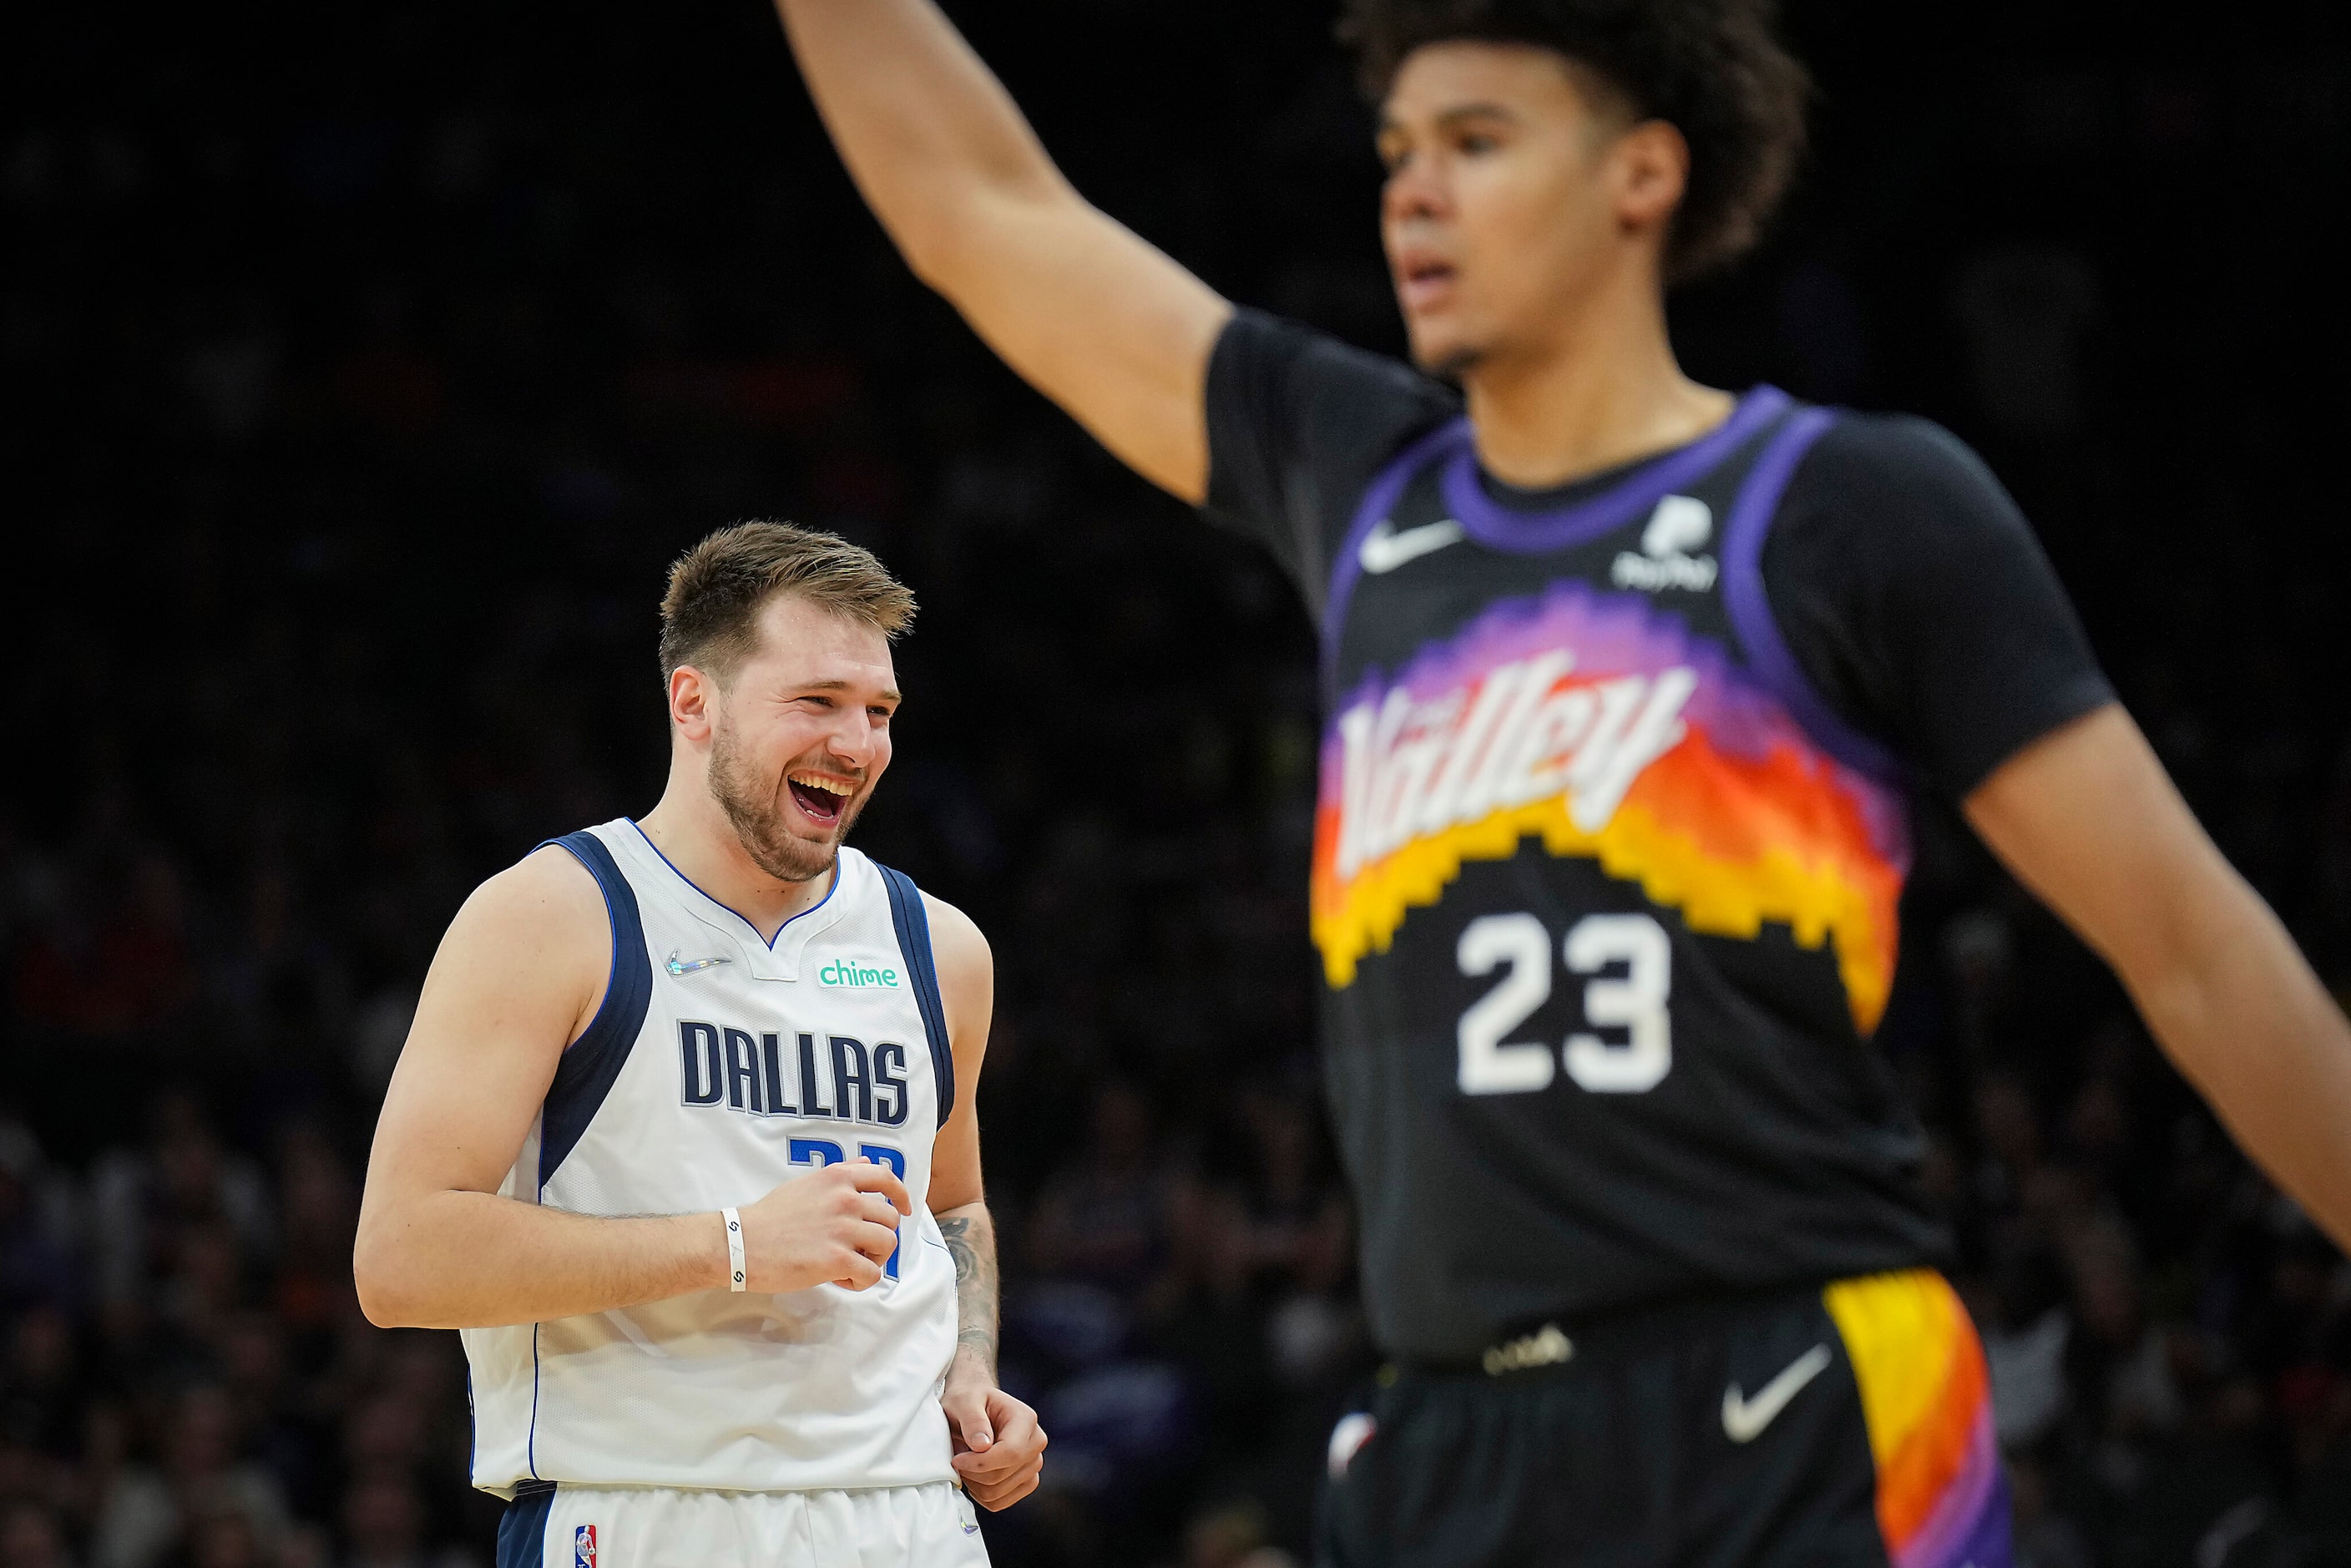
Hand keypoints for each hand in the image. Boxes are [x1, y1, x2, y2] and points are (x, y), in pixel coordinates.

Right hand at [735, 1158, 911, 1292]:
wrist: (739, 1243)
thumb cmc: (769, 1217)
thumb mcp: (805, 1184)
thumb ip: (838, 1174)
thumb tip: (863, 1164)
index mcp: (837, 1178)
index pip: (886, 1177)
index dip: (902, 1195)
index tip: (905, 1210)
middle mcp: (845, 1199)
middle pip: (891, 1219)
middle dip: (879, 1237)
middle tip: (858, 1250)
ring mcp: (843, 1229)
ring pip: (887, 1245)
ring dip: (873, 1259)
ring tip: (849, 1265)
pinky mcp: (837, 1259)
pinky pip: (872, 1274)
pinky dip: (860, 1281)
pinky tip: (839, 1279)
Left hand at [943, 1371, 1045, 1509]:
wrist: (974, 1408)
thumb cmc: (968, 1401)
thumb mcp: (963, 1401)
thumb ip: (973, 1420)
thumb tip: (982, 1445)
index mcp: (1026, 1419)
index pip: (1010, 1452)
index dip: (979, 1462)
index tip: (956, 1460)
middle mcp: (1036, 1442)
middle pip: (1001, 1475)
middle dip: (972, 1472)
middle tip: (958, 1457)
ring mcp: (1034, 1465)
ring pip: (997, 1492)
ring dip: (974, 1483)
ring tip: (966, 1462)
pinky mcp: (1025, 1482)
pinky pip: (998, 1503)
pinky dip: (980, 1494)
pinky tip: (974, 1475)